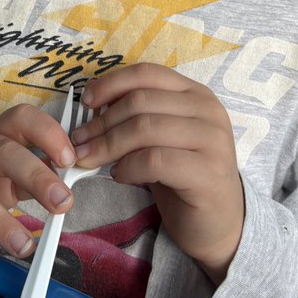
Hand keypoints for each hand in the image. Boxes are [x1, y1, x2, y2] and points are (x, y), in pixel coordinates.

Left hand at [75, 64, 243, 281]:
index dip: (111, 84)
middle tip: (79, 141)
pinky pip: (154, 161)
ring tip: (91, 160)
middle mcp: (209, 111)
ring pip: (145, 129)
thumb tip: (90, 108)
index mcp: (195, 94)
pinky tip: (120, 176)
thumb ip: (136, 117)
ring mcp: (213, 141)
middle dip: (101, 122)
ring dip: (108, 145)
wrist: (218, 223)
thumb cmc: (182, 177)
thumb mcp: (159, 138)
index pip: (147, 74)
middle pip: (140, 102)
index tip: (86, 101)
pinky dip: (128, 167)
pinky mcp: (209, 173)